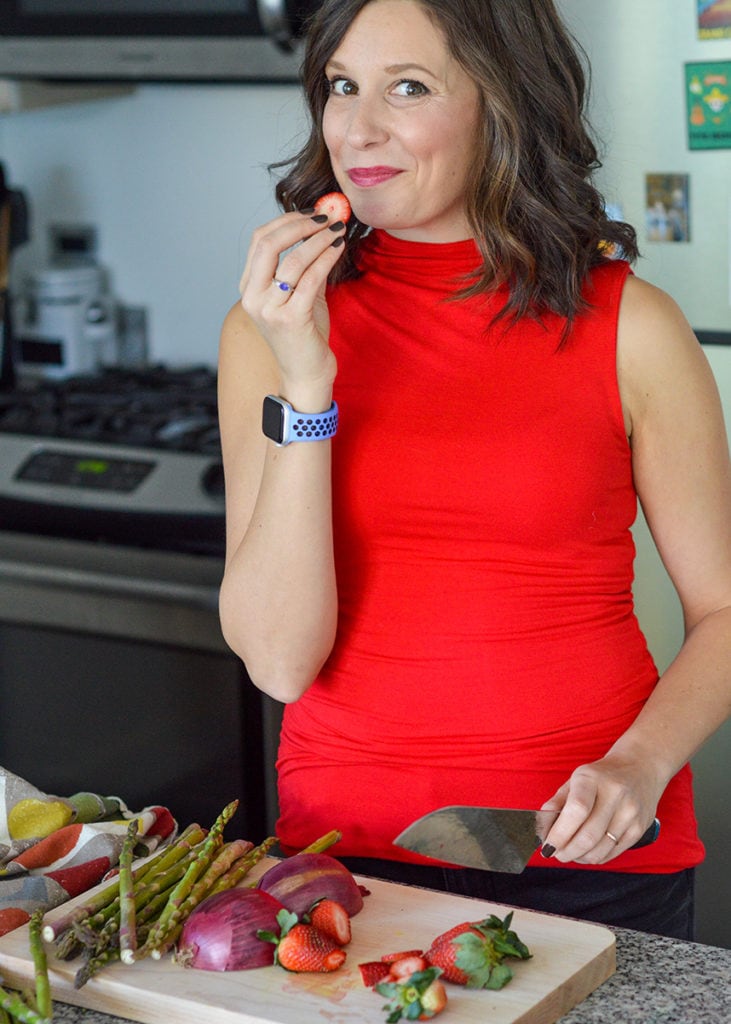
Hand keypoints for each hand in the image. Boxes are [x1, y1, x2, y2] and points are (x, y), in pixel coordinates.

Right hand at [239, 209, 346, 394]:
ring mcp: (269, 309)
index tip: (313, 213)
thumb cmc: (304, 335)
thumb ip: (304, 264)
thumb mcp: (300, 294)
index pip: (260, 240)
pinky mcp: (290, 319)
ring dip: (319, 239)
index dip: (286, 220)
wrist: (306, 374)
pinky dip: (326, 258)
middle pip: (269, 243)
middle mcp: (253, 297)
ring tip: (338, 231)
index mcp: (249, 288)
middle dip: (301, 224)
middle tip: (326, 217)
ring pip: (293, 260)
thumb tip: (321, 227)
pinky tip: (339, 248)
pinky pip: (311, 278)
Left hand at [539, 754, 661, 864]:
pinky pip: (613, 853)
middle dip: (567, 851)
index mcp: (592, 778)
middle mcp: (615, 794)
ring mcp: (630, 812)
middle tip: (556, 854)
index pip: (577, 810)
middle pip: (588, 835)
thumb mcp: (575, 780)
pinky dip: (596, 857)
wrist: (640, 768)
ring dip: (580, 857)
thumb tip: (542, 829)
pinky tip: (587, 852)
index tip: (548, 846)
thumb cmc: (601, 776)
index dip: (560, 833)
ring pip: (600, 849)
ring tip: (571, 853)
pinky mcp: (639, 828)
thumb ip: (557, 803)